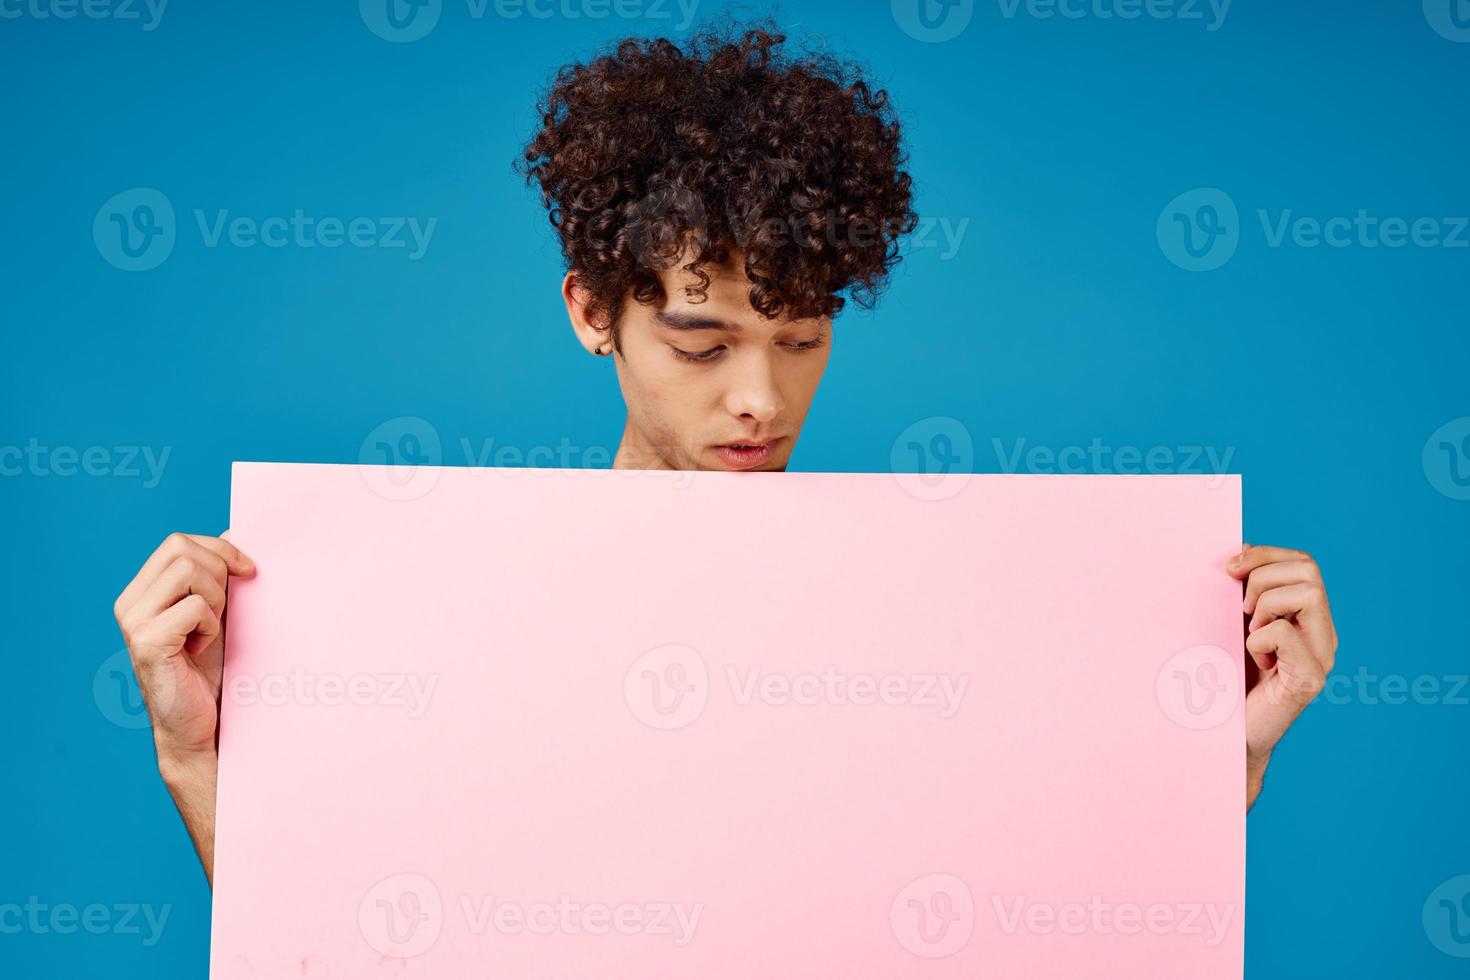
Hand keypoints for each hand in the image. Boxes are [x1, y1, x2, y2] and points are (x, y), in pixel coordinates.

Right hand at [114, 531, 255, 882]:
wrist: (198, 726)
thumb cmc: (209, 670)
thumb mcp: (216, 613)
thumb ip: (217, 575)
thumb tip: (235, 533)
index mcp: (142, 592)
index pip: (178, 542)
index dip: (220, 549)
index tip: (248, 571)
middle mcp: (129, 604)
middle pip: (181, 548)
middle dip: (219, 571)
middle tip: (227, 608)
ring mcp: (134, 622)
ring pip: (188, 572)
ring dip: (215, 598)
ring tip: (211, 629)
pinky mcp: (147, 642)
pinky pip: (194, 608)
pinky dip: (211, 625)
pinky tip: (202, 649)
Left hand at [1227, 543, 1336, 809]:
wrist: (1225, 734)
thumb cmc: (1226, 677)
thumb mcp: (1232, 623)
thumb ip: (1243, 589)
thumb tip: (1240, 547)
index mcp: (1308, 617)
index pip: (1303, 562)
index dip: (1264, 555)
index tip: (1228, 568)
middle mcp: (1322, 634)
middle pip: (1309, 570)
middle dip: (1263, 577)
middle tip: (1240, 609)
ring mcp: (1321, 657)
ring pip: (1307, 593)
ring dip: (1265, 605)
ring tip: (1249, 634)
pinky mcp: (1308, 679)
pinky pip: (1285, 634)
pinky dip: (1258, 639)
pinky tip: (1254, 660)